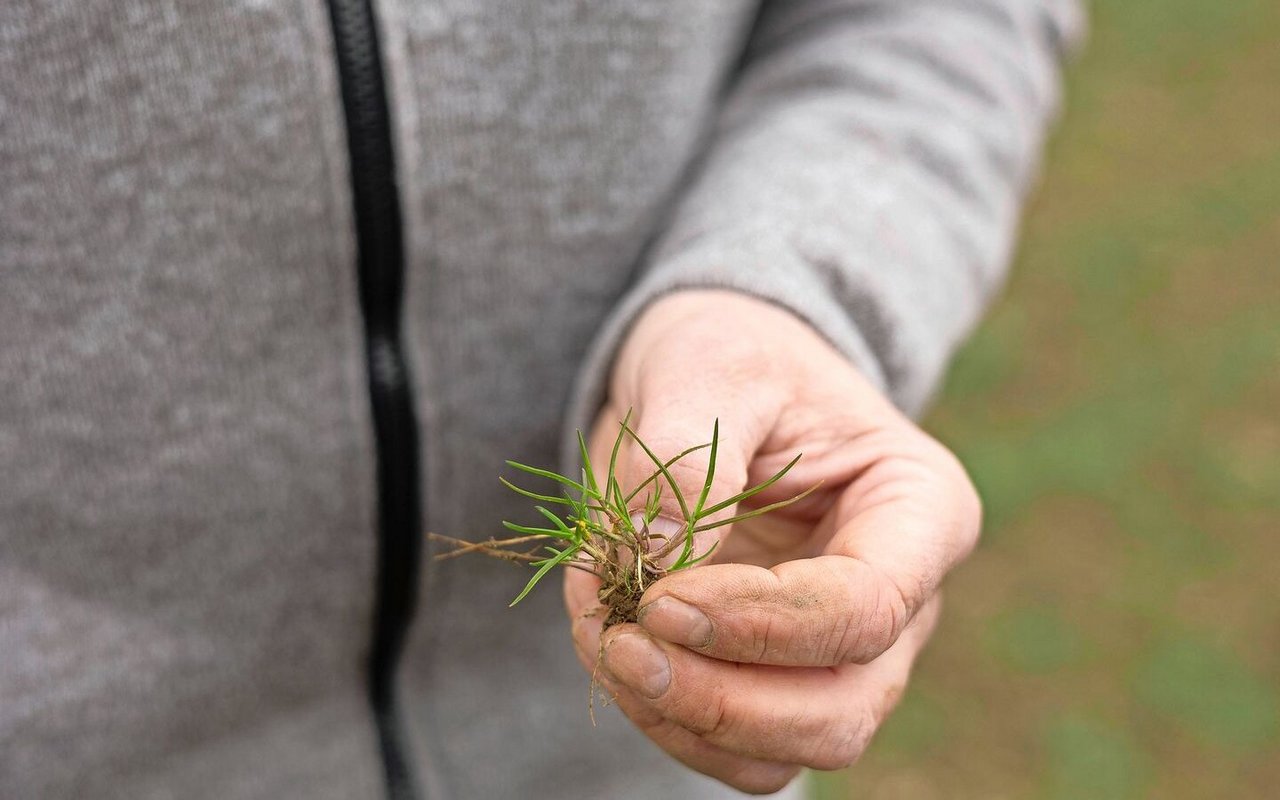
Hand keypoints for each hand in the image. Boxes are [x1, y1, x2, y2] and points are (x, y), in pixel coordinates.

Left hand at [565, 290, 980, 792]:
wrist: (708, 383)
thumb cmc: (732, 356)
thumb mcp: (709, 364)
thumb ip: (685, 458)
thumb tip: (660, 563)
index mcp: (919, 510)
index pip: (865, 607)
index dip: (759, 623)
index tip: (658, 598)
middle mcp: (898, 600)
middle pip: (838, 712)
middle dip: (718, 700)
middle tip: (620, 643)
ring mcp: (841, 653)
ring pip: (782, 753)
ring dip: (674, 714)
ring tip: (598, 626)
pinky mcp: (775, 678)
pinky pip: (726, 746)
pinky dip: (654, 713)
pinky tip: (605, 634)